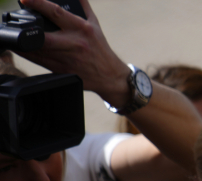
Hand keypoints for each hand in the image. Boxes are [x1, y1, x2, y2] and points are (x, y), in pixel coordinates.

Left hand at [15, 0, 130, 106]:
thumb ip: (83, 6)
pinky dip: (28, 54)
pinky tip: (22, 48)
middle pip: (44, 37)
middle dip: (28, 31)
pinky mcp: (61, 70)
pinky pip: (39, 61)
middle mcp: (74, 43)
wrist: (109, 75)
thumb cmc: (100, 48)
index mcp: (81, 28)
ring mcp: (67, 58)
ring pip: (38, 51)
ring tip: (14, 37)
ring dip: (23, 44)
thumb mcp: (94, 24)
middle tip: (15, 23)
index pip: (57, 13)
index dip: (39, 4)